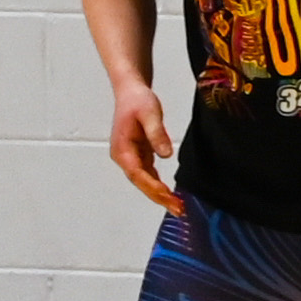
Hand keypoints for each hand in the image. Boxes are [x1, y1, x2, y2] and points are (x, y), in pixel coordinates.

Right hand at [103, 82, 178, 209]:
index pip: (137, 174)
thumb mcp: (149, 113)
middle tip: (179, 210)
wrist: (130, 90)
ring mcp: (130, 157)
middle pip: (140, 182)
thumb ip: (156, 133)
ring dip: (160, 195)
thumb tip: (165, 154)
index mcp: (122, 148)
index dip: (152, 187)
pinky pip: (148, 175)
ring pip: (144, 181)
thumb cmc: (137, 100)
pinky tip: (171, 194)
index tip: (168, 196)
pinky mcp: (139, 155)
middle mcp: (123, 156)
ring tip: (179, 207)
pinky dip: (159, 186)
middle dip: (158, 197)